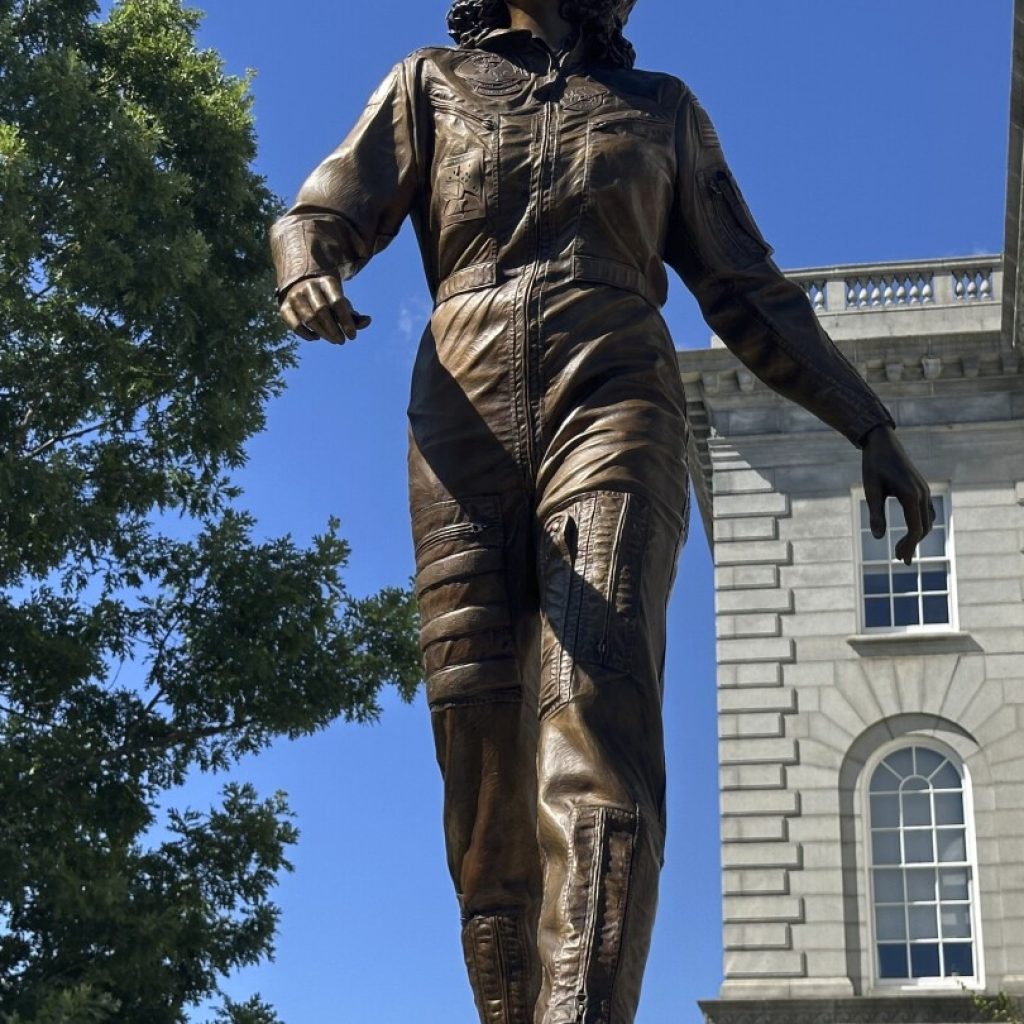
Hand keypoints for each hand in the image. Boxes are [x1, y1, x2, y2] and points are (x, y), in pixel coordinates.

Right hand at [278, 275, 371, 344]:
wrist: (301, 284)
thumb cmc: (328, 298)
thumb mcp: (342, 302)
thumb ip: (355, 315)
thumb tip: (368, 321)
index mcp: (327, 282)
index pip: (337, 302)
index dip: (346, 321)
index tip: (352, 336)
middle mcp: (309, 286)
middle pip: (322, 311)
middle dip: (334, 330)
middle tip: (341, 341)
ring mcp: (295, 296)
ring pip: (309, 319)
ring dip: (323, 334)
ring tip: (333, 339)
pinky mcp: (284, 307)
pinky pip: (295, 325)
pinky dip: (306, 335)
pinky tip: (316, 337)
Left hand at [861, 423, 934, 565]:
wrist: (882, 442)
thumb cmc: (873, 465)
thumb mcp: (871, 491)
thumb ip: (875, 515)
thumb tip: (878, 538)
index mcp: (910, 495)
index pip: (915, 529)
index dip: (909, 546)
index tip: (900, 560)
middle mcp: (922, 493)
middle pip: (923, 527)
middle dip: (912, 544)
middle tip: (898, 558)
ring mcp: (924, 490)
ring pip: (927, 520)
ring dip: (917, 535)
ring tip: (902, 548)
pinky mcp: (921, 488)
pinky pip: (926, 511)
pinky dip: (920, 524)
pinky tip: (910, 531)